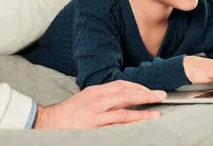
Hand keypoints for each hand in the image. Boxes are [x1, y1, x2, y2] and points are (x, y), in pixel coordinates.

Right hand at [32, 80, 165, 128]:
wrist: (51, 122)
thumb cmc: (69, 111)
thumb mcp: (86, 97)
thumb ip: (103, 96)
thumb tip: (121, 96)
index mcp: (96, 91)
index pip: (121, 85)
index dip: (137, 86)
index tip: (150, 90)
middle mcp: (97, 100)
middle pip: (126, 94)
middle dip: (145, 94)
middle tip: (161, 95)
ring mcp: (97, 114)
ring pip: (124, 110)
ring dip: (142, 111)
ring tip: (156, 112)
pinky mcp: (95, 127)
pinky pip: (117, 125)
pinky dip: (131, 123)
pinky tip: (141, 124)